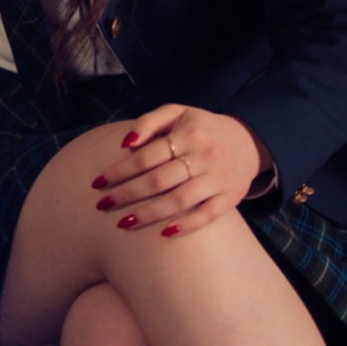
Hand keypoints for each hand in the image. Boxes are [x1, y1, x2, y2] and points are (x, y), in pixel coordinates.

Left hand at [93, 104, 270, 237]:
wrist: (248, 140)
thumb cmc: (200, 127)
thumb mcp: (176, 113)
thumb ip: (148, 122)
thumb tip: (124, 143)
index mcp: (188, 134)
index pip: (146, 156)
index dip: (119, 170)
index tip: (97, 182)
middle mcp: (204, 156)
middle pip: (159, 180)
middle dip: (127, 194)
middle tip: (102, 205)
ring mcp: (218, 179)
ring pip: (179, 200)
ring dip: (149, 213)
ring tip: (124, 222)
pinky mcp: (230, 197)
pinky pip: (207, 215)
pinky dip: (186, 225)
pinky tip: (163, 234)